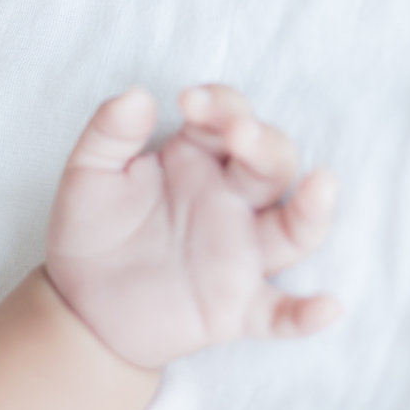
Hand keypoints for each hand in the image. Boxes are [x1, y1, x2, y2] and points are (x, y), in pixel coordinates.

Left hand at [44, 85, 340, 368]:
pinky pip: (279, 313)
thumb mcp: (88, 175)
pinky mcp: (237, 308)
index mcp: (200, 160)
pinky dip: (305, 314)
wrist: (82, 303)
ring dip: (311, 210)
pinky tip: (327, 307)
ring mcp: (241, 254)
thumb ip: (109, 134)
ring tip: (322, 185)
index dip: (221, 106)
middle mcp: (232, 201)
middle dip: (263, 145)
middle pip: (272, 165)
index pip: (230, 119)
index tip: (190, 102)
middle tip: (239, 133)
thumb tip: (137, 96)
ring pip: (293, 231)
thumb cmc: (94, 229)